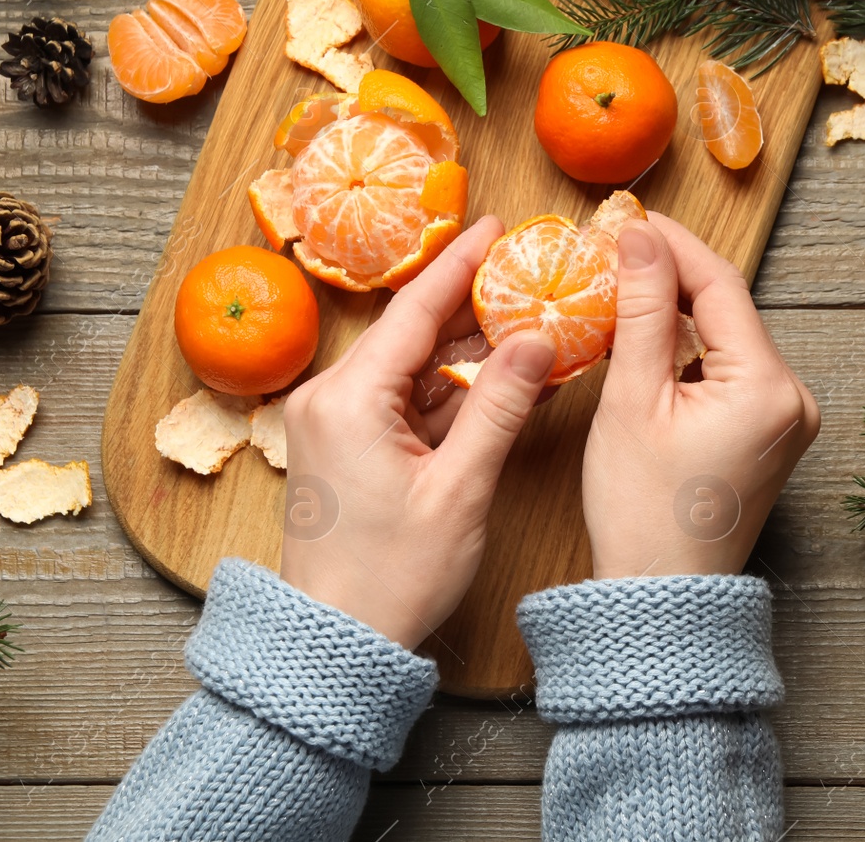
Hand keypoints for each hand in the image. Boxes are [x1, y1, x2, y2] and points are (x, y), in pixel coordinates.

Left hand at [278, 217, 556, 648]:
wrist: (336, 641)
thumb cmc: (392, 576)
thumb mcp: (460, 488)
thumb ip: (499, 406)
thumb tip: (537, 339)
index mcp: (348, 399)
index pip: (413, 310)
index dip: (459, 263)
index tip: (494, 223)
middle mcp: (327, 399)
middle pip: (409, 333)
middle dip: (467, 305)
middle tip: (521, 271)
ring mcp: (331, 423)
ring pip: (407, 368)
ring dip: (459, 351)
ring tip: (520, 322)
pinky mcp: (340, 447)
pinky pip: (398, 401)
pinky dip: (442, 392)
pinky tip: (490, 379)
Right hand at [582, 213, 819, 579]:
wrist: (663, 597)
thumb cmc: (643, 511)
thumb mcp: (633, 401)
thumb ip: (641, 312)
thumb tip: (639, 238)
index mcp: (769, 386)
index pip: (719, 286)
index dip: (672, 243)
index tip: (626, 217)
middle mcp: (794, 397)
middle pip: (726, 309)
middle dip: (670, 275)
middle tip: (613, 246)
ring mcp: (786, 418)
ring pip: (724, 338)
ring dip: (675, 311)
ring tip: (620, 286)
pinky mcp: (768, 434)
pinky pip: (726, 370)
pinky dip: (686, 350)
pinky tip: (644, 338)